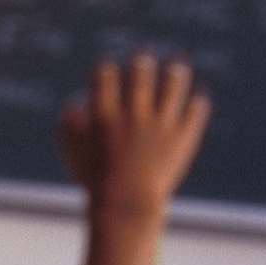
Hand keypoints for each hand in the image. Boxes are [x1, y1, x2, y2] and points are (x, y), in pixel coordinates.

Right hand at [60, 54, 209, 217]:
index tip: (110, 69)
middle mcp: (134, 113)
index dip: (107, 66)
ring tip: (176, 67)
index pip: (105, 73)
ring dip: (175, 71)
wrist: (126, 207)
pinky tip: (195, 96)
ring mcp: (161, 124)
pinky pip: (195, 109)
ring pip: (173, 83)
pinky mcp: (183, 137)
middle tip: (143, 57)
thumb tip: (74, 102)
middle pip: (140, 71)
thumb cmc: (95, 180)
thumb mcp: (71, 151)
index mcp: (104, 114)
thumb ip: (69, 123)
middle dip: (142, 61)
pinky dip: (196, 101)